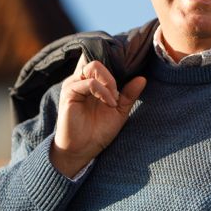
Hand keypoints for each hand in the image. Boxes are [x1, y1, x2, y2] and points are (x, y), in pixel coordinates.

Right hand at [50, 55, 146, 177]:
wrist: (83, 150)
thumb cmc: (98, 131)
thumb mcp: (119, 111)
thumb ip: (128, 95)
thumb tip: (142, 78)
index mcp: (89, 82)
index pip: (98, 62)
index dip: (112, 61)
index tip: (125, 73)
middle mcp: (79, 80)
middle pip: (97, 61)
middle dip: (112, 76)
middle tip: (117, 95)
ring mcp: (73, 85)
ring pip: (93, 66)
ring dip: (109, 82)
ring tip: (113, 101)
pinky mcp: (69, 93)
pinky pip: (89, 82)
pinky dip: (102, 91)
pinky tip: (109, 104)